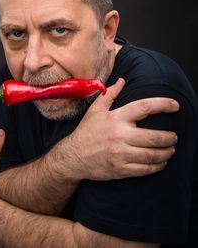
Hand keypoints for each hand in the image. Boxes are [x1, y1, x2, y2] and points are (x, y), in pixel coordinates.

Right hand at [62, 78, 178, 180]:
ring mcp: (120, 154)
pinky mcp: (120, 169)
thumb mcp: (95, 110)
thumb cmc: (86, 131)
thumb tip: (123, 80)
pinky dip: (157, 166)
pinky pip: (145, 169)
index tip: (175, 105)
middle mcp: (120, 135)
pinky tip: (160, 163)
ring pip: (152, 154)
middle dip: (170, 137)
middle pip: (154, 136)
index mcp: (116, 118)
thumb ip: (109, 94)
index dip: (163, 104)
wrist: (73, 156)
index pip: (144, 107)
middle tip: (174, 137)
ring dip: (166, 152)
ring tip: (170, 149)